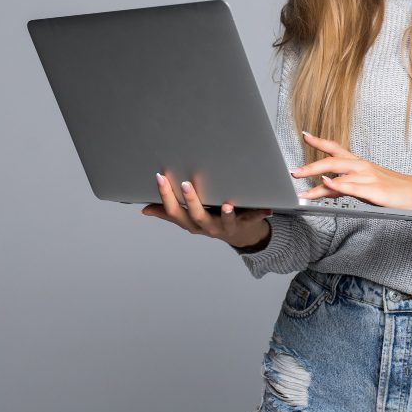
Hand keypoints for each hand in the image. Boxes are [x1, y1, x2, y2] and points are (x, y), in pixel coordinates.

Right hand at [142, 173, 272, 248]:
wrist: (240, 235)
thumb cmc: (211, 220)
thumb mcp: (188, 217)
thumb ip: (168, 213)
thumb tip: (145, 209)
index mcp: (190, 222)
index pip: (174, 210)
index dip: (166, 196)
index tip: (160, 176)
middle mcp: (206, 227)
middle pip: (196, 217)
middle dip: (191, 201)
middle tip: (186, 184)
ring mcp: (225, 228)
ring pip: (224, 223)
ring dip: (226, 215)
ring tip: (227, 205)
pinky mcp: (244, 225)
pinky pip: (251, 221)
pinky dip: (258, 215)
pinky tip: (266, 210)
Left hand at [291, 131, 411, 211]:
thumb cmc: (390, 188)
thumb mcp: (364, 185)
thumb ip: (343, 186)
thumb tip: (324, 188)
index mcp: (359, 163)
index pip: (336, 148)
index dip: (320, 142)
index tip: (305, 136)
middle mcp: (362, 166)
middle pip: (333, 160)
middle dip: (311, 166)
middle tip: (294, 172)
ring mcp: (368, 178)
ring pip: (339, 175)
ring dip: (317, 181)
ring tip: (302, 188)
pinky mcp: (374, 191)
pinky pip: (352, 187)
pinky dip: (338, 185)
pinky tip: (327, 185)